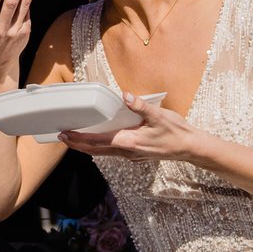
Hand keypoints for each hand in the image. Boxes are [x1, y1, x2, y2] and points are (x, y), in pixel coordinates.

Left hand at [60, 93, 203, 161]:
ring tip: (74, 140)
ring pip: (104, 153)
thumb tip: (126, 96)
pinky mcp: (136, 155)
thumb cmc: (176, 132)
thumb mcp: (160, 116)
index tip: (66, 135)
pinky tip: (98, 142)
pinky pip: (113, 152)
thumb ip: (141, 106)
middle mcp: (128, 152)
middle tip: (62, 138)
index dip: (80, 138)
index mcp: (130, 142)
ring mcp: (132, 155)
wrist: (190, 148)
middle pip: (97, 150)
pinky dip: (101, 147)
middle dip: (78, 144)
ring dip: (88, 147)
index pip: (99, 141)